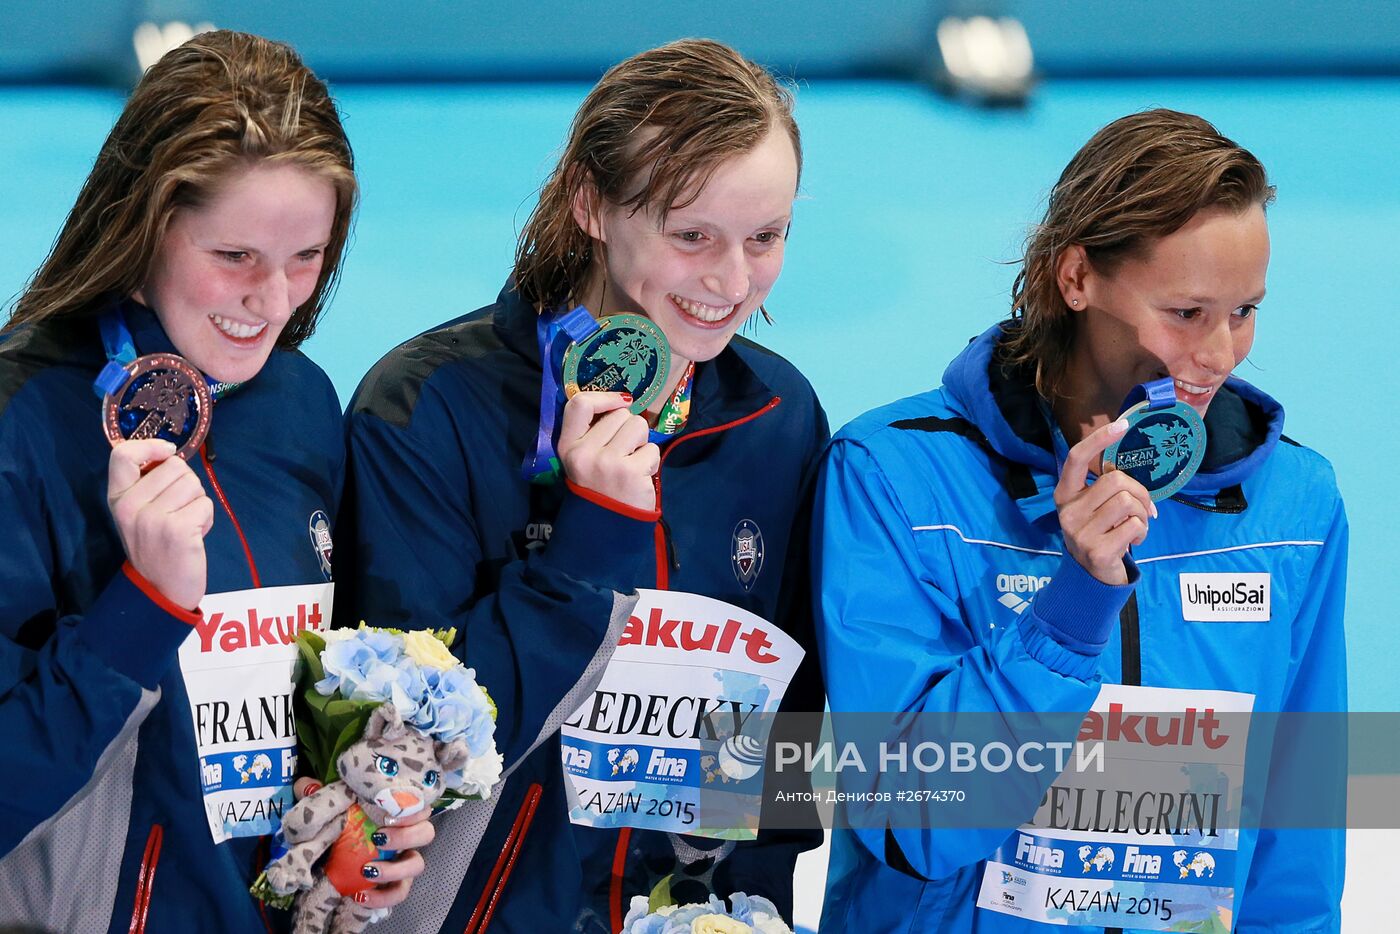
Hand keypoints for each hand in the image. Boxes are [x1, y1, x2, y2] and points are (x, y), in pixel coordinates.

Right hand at [107, 439, 212, 609]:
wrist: (160, 592)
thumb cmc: (156, 548)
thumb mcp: (139, 514)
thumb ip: (148, 485)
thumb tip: (169, 454)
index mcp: (117, 498)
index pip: (122, 454)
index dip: (150, 446)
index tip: (167, 453)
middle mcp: (130, 506)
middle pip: (175, 466)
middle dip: (186, 485)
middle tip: (178, 512)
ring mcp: (152, 518)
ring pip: (194, 484)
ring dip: (197, 503)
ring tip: (185, 525)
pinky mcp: (177, 529)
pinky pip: (205, 504)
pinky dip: (207, 518)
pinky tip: (194, 536)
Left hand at [293, 777, 434, 909]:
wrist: (330, 855)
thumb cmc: (339, 821)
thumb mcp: (327, 806)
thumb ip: (318, 794)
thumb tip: (306, 785)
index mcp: (398, 809)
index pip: (420, 804)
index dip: (411, 808)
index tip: (388, 812)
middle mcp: (407, 833)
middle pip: (426, 833)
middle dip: (406, 837)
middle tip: (378, 838)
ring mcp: (403, 860)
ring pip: (417, 865)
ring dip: (396, 869)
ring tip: (367, 870)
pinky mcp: (394, 884)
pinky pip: (399, 892)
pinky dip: (383, 896)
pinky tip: (361, 895)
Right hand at [557, 391, 659, 511]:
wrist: (606, 530)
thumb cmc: (598, 489)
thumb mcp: (583, 460)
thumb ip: (592, 433)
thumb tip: (620, 402)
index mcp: (567, 446)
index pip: (579, 404)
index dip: (604, 398)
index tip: (619, 404)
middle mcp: (584, 452)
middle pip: (620, 414)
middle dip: (628, 430)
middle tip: (623, 454)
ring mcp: (607, 461)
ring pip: (638, 425)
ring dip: (641, 443)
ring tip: (632, 463)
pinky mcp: (630, 471)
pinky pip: (652, 448)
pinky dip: (651, 461)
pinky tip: (639, 477)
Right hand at [1054, 419, 1156, 585]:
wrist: (1090, 577)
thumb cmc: (1098, 533)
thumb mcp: (1093, 507)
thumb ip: (1105, 488)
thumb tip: (1131, 479)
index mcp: (1064, 494)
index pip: (1076, 458)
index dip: (1099, 439)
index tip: (1123, 425)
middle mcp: (1067, 511)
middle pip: (1115, 480)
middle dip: (1139, 492)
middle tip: (1142, 509)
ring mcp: (1079, 532)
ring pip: (1128, 502)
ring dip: (1142, 514)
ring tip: (1135, 526)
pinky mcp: (1097, 550)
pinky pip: (1134, 525)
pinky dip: (1142, 531)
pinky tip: (1134, 540)